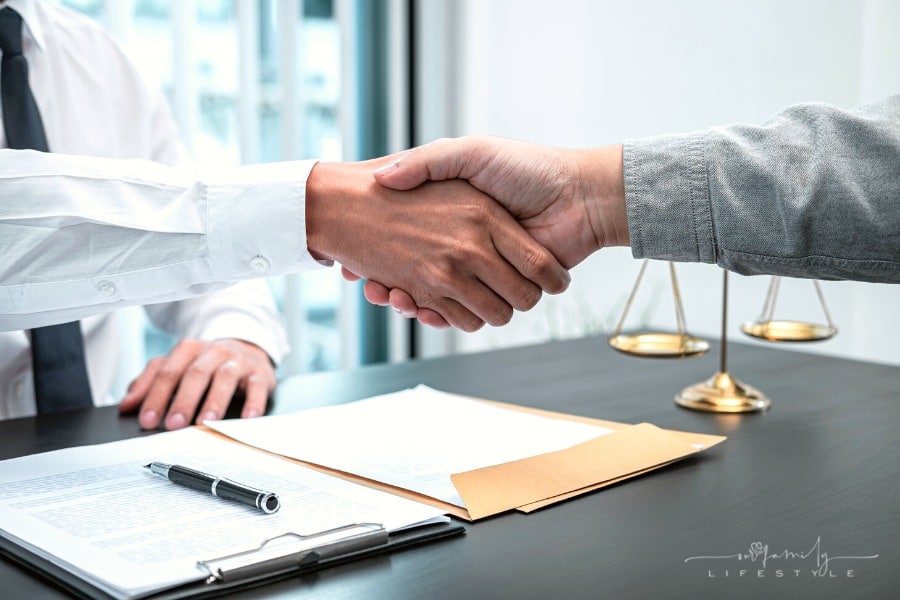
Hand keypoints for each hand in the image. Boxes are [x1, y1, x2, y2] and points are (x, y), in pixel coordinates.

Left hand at [118, 338, 275, 429]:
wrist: (248, 350)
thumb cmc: (207, 364)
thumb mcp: (177, 367)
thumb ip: (150, 382)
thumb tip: (126, 405)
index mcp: (189, 349)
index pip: (168, 371)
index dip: (156, 396)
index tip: (147, 420)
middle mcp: (213, 352)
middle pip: (195, 374)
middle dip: (183, 400)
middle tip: (173, 425)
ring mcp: (237, 361)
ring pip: (224, 377)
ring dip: (214, 402)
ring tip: (205, 424)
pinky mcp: (259, 373)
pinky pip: (257, 386)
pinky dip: (253, 402)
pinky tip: (247, 418)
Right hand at [306, 159, 570, 330]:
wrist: (578, 195)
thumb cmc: (526, 169)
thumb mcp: (470, 153)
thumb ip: (429, 161)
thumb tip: (383, 177)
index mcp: (459, 220)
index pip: (411, 243)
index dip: (385, 254)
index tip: (358, 260)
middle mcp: (468, 248)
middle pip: (419, 276)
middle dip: (394, 281)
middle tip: (370, 282)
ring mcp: (484, 272)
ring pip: (436, 299)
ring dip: (412, 302)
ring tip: (388, 292)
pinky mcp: (503, 292)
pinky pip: (463, 314)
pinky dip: (439, 316)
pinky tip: (412, 304)